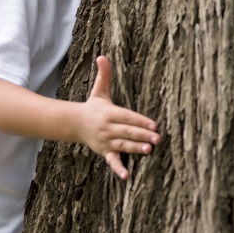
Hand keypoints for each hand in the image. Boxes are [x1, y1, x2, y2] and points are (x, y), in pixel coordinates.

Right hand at [78, 55, 159, 179]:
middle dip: (143, 135)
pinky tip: (127, 176)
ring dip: (136, 149)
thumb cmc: (94, 106)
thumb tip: (102, 56)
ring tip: (150, 150)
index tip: (154, 124)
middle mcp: (108, 128)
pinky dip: (119, 169)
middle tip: (158, 139)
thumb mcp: (99, 90)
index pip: (127, 117)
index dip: (140, 121)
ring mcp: (106, 141)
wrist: (75, 124)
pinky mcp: (104, 152)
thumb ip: (104, 74)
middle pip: (127, 132)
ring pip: (123, 146)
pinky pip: (112, 161)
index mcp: (110, 113)